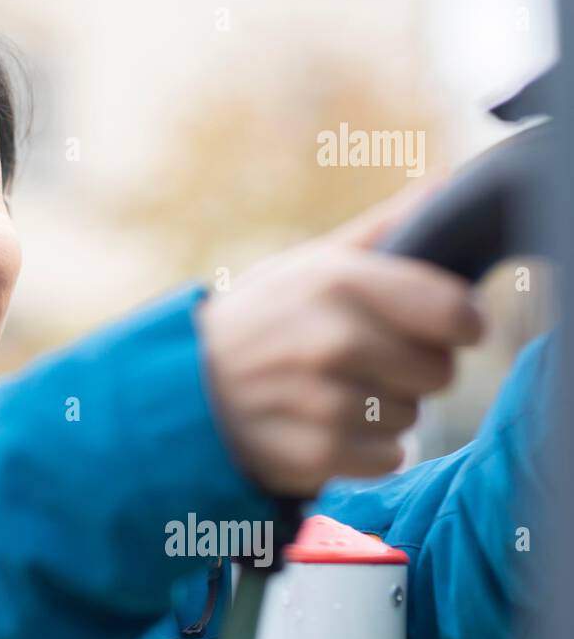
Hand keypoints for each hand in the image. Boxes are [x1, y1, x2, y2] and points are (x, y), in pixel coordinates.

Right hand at [196, 183, 484, 497]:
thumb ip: (381, 229)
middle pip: (437, 371)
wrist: (178, 385)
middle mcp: (330, 340)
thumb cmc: (258, 320)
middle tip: (364, 362)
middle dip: (412, 370)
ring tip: (331, 395)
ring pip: (410, 417)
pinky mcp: (311, 454)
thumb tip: (448, 181)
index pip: (454, 311)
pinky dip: (365, 451)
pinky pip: (387, 458)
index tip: (444, 327)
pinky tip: (324, 428)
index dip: (459, 322)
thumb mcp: (305, 264)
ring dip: (383, 413)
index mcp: (335, 281)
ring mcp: (319, 401)